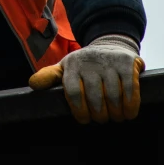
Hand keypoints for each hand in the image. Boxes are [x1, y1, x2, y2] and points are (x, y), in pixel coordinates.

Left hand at [28, 35, 144, 123]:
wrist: (111, 44)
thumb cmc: (85, 64)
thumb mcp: (65, 68)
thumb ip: (49, 76)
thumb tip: (32, 84)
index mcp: (72, 65)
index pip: (74, 93)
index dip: (80, 111)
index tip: (85, 120)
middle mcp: (90, 62)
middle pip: (95, 98)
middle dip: (99, 115)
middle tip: (102, 119)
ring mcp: (109, 61)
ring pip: (113, 96)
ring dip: (116, 113)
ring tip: (116, 117)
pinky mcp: (127, 62)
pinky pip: (130, 89)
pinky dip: (130, 105)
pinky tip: (129, 113)